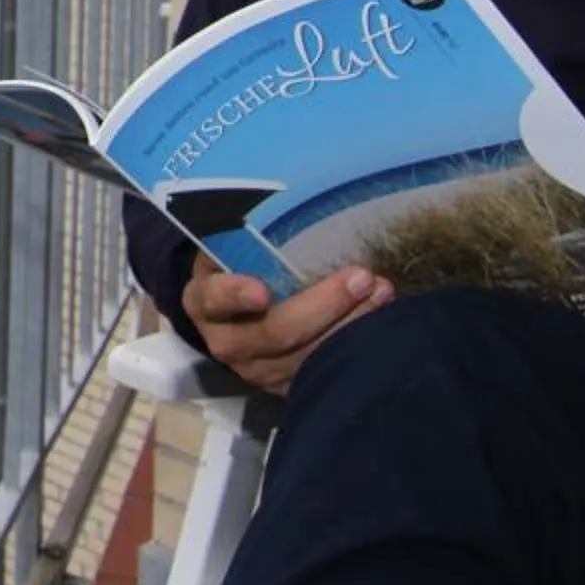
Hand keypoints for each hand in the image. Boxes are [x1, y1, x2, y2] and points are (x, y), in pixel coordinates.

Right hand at [182, 255, 393, 394]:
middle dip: (322, 305)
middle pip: (274, 332)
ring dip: (349, 324)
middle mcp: (226, 342)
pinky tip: (380, 319)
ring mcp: (256, 370)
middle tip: (360, 277)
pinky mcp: (284, 386)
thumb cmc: (240, 266)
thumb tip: (296, 198)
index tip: (262, 292)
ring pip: (305, 357)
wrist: (233, 312)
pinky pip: (321, 371)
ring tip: (380, 292)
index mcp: (204, 302)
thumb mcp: (231, 247)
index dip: (236, 295)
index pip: (214, 299)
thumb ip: (248, 235)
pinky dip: (354, 343)